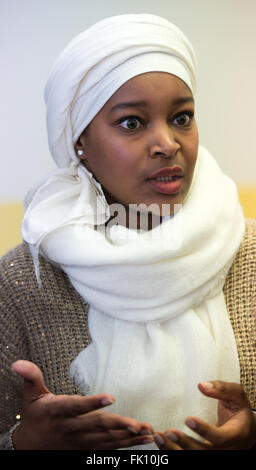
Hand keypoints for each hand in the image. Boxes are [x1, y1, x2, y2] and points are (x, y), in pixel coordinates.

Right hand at [11, 360, 153, 449]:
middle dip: (118, 425)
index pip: (76, 407)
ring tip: (147, 430)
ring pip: (107, 439)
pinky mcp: (87, 448)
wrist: (30, 446)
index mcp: (58, 411)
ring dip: (128, 436)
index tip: (110, 397)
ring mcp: (81, 441)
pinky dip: (126, 444)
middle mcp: (71, 427)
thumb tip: (18, 362)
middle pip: (97, 426)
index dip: (92, 403)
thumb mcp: (30, 395)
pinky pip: (109, 448)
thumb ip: (31, 377)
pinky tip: (143, 439)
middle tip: (138, 424)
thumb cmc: (34, 416)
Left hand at [154, 380, 255, 449]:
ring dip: (174, 449)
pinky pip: (188, 456)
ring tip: (160, 436)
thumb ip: (222, 389)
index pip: (219, 438)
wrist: (245, 431)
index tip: (188, 419)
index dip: (203, 431)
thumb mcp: (237, 396)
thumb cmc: (239, 410)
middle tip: (170, 431)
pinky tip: (161, 441)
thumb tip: (201, 385)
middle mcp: (224, 449)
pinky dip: (173, 450)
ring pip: (194, 457)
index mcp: (235, 435)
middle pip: (204, 452)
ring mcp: (213, 454)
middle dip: (185, 444)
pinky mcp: (203, 453)